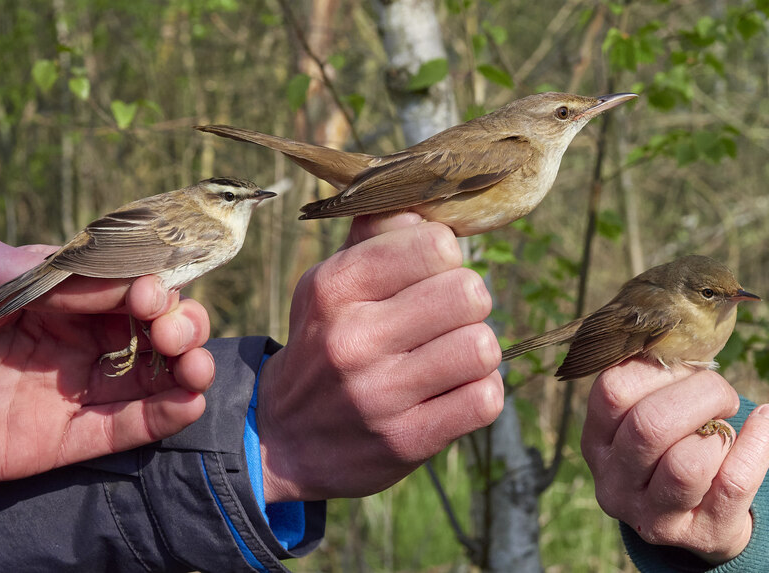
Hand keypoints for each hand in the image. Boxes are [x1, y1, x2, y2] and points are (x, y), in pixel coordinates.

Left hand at [0, 235, 214, 483]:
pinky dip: (169, 414)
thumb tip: (126, 280)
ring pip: (155, 377)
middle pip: (155, 331)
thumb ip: (57, 270)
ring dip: (190, 368)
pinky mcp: (71, 437)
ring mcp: (78, 388)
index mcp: (64, 296)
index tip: (149, 295)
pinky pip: (132, 427)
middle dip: (181, 325)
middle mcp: (80, 339)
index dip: (153, 289)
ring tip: (195, 367)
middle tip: (174, 332)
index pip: (131, 288)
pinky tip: (188, 401)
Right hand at [257, 213, 503, 501]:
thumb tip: (424, 201)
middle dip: (467, 302)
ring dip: (476, 349)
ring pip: (483, 347)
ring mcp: (380, 395)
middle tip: (447, 318)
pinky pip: (486, 400)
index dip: (445, 256)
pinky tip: (454, 391)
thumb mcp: (327, 285)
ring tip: (450, 355)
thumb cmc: (321, 346)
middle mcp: (353, 339)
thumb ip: (374, 238)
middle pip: (469, 292)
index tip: (430, 275)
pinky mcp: (407, 441)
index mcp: (335, 287)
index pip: (435, 244)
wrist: (282, 441)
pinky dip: (480, 392)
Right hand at [581, 359, 768, 563]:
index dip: (655, 369)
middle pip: (650, 425)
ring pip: (686, 464)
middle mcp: (615, 481)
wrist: (698, 517)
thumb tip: (684, 337)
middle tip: (720, 392)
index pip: (611, 391)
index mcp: (596, 443)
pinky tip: (767, 423)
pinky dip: (758, 444)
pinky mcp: (699, 534)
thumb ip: (652, 384)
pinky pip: (734, 483)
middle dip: (700, 394)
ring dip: (719, 428)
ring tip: (728, 420)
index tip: (684, 368)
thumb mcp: (644, 418)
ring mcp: (653, 514)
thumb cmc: (672, 448)